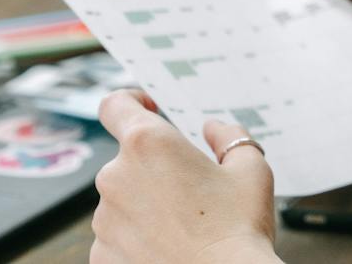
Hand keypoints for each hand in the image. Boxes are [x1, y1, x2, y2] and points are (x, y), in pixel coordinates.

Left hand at [91, 90, 278, 263]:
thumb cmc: (237, 231)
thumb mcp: (250, 169)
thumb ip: (229, 137)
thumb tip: (214, 129)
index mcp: (148, 144)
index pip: (115, 105)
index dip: (130, 102)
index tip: (147, 110)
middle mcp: (116, 176)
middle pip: (127, 160)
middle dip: (154, 169)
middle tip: (190, 189)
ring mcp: (104, 219)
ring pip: (122, 200)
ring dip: (144, 205)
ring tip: (183, 227)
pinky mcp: (101, 255)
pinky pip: (116, 238)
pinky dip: (136, 240)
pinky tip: (168, 249)